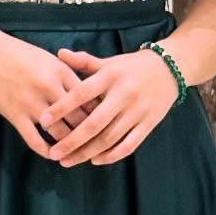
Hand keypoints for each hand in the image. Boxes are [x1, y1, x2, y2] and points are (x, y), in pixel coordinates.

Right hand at [0, 28, 102, 160]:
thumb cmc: (20, 54)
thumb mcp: (49, 59)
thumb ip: (69, 74)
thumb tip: (90, 93)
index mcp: (61, 72)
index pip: (89, 99)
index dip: (100, 114)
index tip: (108, 125)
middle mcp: (50, 88)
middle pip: (78, 119)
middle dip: (90, 135)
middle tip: (99, 146)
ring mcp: (32, 103)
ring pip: (60, 133)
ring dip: (70, 146)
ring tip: (78, 154)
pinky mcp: (16, 115)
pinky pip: (34, 140)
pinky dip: (46, 151)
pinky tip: (52, 155)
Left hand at [39, 46, 180, 165]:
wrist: (171, 68)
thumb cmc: (133, 66)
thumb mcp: (109, 61)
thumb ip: (85, 62)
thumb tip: (59, 53)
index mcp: (110, 76)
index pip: (82, 93)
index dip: (62, 107)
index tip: (44, 120)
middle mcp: (124, 94)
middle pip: (94, 123)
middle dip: (72, 141)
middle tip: (53, 153)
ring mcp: (137, 111)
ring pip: (110, 138)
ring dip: (87, 152)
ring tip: (68, 161)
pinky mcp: (149, 123)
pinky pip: (129, 144)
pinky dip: (112, 155)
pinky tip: (96, 160)